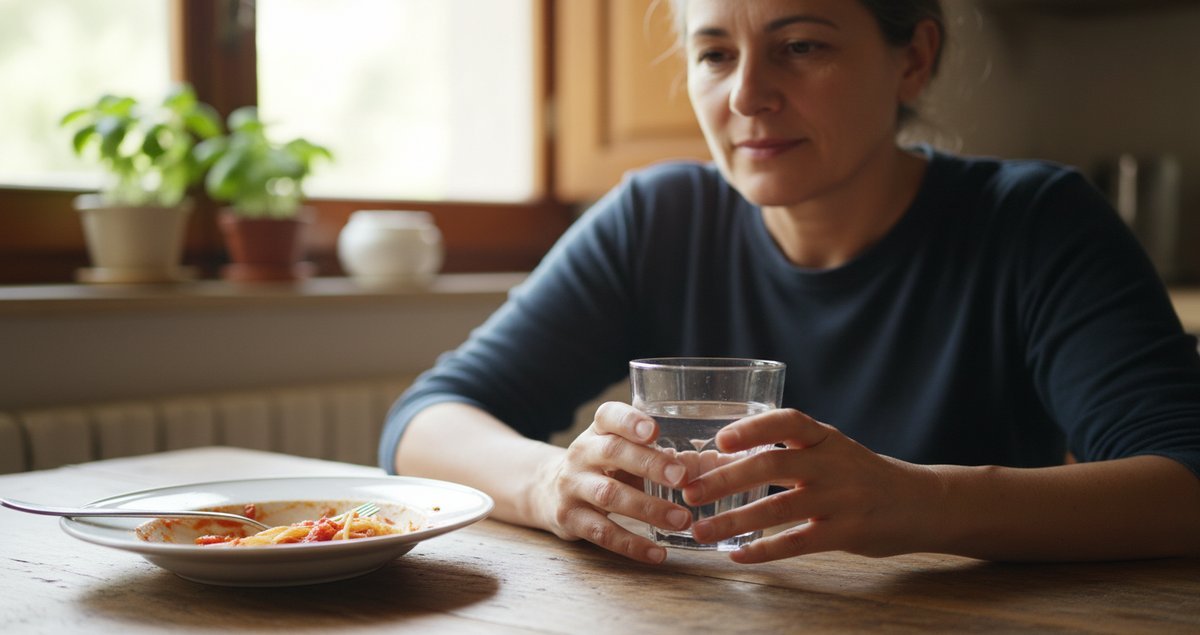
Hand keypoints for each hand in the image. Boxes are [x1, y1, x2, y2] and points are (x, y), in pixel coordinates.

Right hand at [538, 401, 691, 563]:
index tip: (655, 431)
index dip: (630, 421)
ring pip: (609, 495)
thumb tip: (713, 464)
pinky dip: (632, 545)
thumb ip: (656, 452)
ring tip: (682, 520)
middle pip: (613, 453)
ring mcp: (572, 485)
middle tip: (681, 479)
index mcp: (598, 430)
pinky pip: (602, 533)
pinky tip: (658, 553)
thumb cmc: (605, 467)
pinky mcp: (569, 518)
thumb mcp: (621, 450)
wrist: (551, 491)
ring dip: (648, 508)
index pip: (609, 416)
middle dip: (649, 465)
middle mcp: (581, 453)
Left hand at [681, 408, 941, 562]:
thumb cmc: (862, 475)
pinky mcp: (845, 533)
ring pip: (778, 508)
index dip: (753, 427)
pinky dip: (763, 550)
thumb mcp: (833, 449)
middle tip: (689, 491)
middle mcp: (832, 464)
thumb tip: (722, 456)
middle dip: (725, 478)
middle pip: (773, 464)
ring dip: (734, 520)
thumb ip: (790, 449)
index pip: (788, 421)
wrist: (921, 503)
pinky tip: (737, 555)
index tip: (720, 439)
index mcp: (825, 438)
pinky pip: (797, 543)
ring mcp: (840, 500)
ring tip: (699, 530)